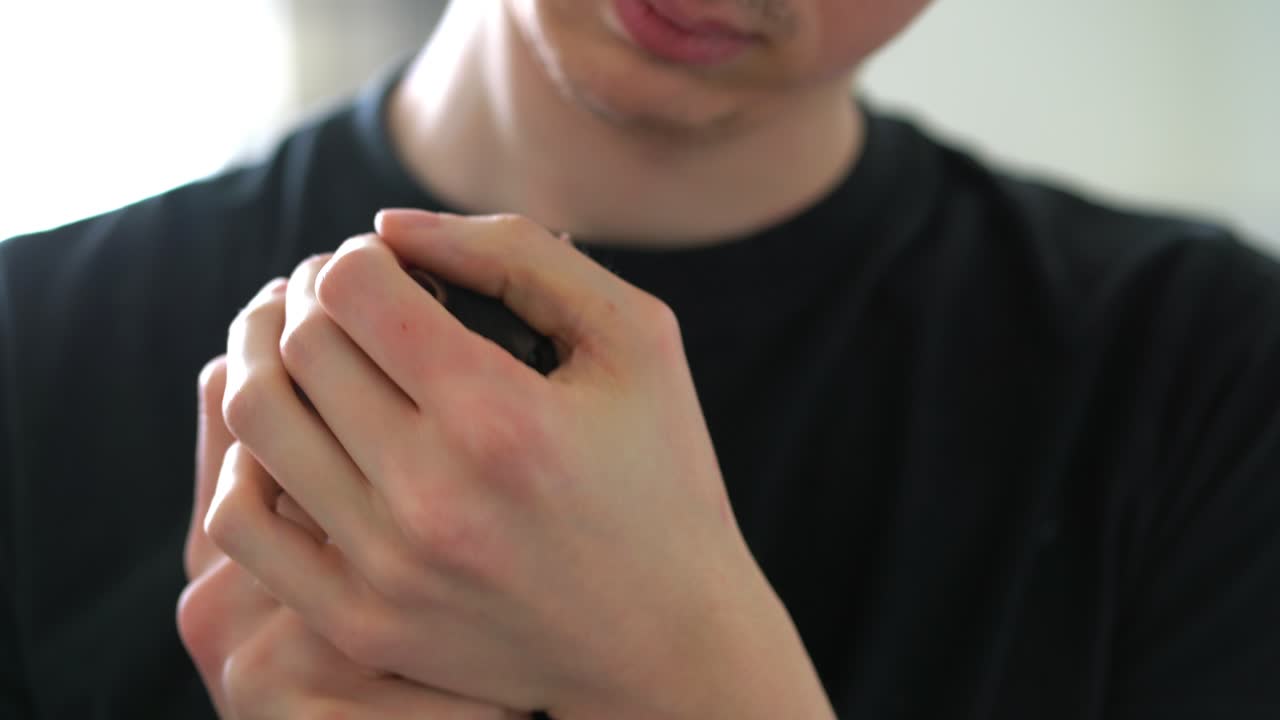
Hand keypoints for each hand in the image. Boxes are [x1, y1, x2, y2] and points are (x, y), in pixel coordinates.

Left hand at [208, 211, 834, 717]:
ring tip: (297, 345)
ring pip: (256, 422)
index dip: (358, 254)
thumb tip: (391, 226)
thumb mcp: (634, 338)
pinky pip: (242, 523)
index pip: (357, 288)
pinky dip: (245, 459)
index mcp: (501, 417)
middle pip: (301, 346)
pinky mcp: (362, 624)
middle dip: (309, 296)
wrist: (670, 642)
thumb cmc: (662, 473)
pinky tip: (290, 436)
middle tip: (342, 296)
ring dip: (261, 358)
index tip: (384, 264)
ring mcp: (387, 571)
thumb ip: (521, 255)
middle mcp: (431, 497)